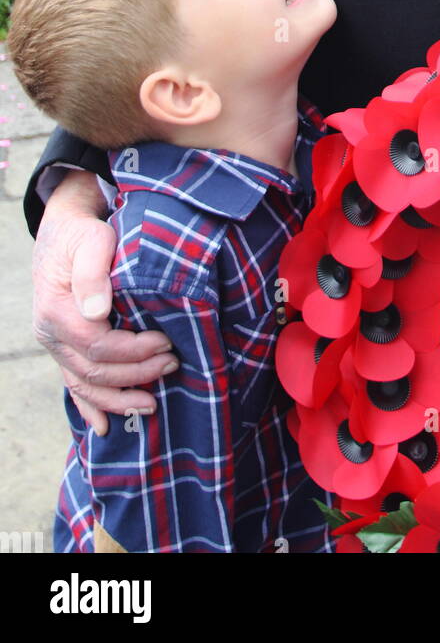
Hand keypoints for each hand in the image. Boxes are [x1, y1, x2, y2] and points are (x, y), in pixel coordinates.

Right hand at [32, 171, 179, 434]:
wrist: (64, 229)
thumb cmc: (83, 233)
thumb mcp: (91, 240)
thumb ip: (92, 272)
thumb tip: (98, 310)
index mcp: (56, 309)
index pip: (97, 345)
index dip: (133, 350)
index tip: (165, 342)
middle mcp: (50, 334)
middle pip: (93, 370)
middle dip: (135, 374)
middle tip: (172, 364)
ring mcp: (54, 344)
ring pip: (83, 385)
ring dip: (118, 399)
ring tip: (152, 404)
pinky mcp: (62, 348)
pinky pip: (73, 384)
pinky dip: (89, 407)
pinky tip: (104, 427)